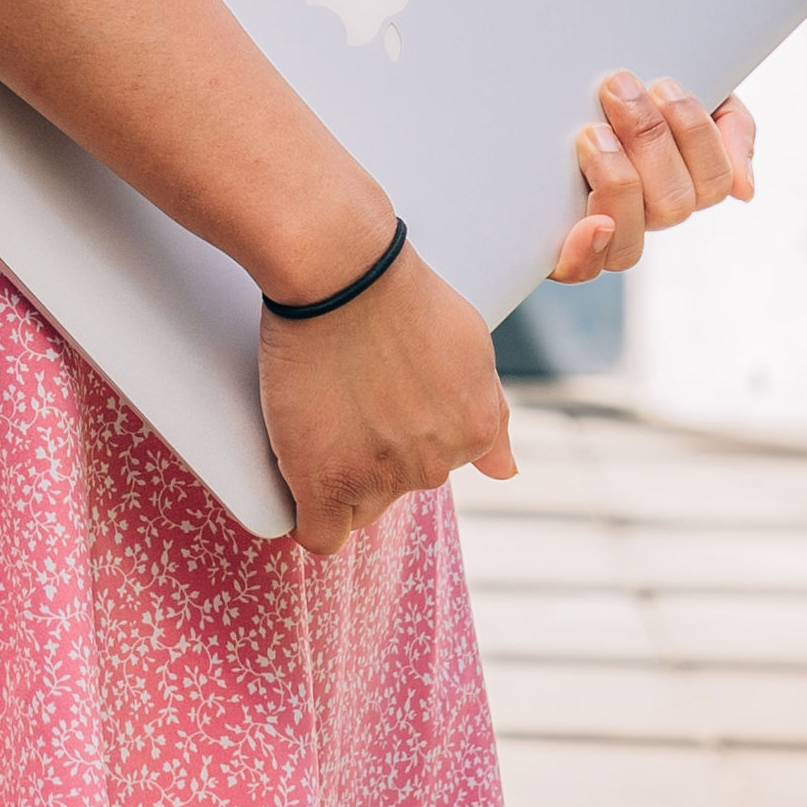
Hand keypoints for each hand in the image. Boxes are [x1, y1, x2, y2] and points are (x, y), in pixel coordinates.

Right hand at [259, 245, 514, 559]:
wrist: (340, 272)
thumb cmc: (400, 293)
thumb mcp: (470, 347)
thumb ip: (491, 414)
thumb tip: (506, 471)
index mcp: (476, 430)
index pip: (439, 472)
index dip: (401, 441)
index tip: (375, 407)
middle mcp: (438, 463)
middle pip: (395, 490)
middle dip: (370, 455)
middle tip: (342, 397)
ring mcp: (382, 477)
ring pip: (357, 506)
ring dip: (338, 474)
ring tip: (317, 414)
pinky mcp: (326, 482)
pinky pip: (320, 534)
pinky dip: (309, 515)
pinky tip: (300, 481)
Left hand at [549, 74, 756, 284]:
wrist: (560, 92)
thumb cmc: (634, 93)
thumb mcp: (699, 94)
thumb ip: (731, 128)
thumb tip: (743, 190)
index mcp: (687, 181)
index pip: (713, 181)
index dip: (693, 133)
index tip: (663, 84)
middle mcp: (652, 214)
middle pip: (674, 204)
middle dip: (648, 139)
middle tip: (618, 89)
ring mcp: (611, 232)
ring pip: (632, 240)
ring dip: (618, 182)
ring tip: (593, 132)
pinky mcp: (566, 245)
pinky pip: (583, 269)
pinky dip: (587, 251)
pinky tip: (592, 223)